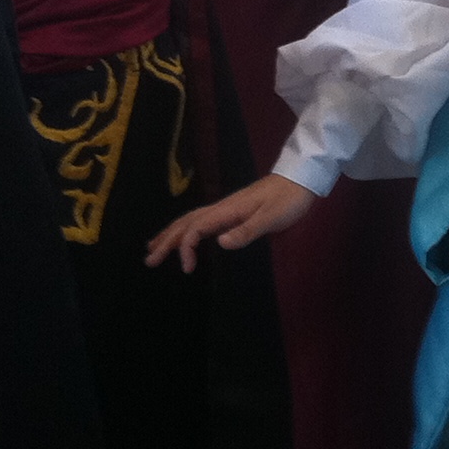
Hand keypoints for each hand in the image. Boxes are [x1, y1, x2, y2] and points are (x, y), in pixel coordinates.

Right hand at [146, 172, 316, 271]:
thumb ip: (247, 231)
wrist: (299, 179)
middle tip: (149, 260)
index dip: (185, 248)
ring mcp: (225, 208)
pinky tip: (185, 237)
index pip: (195, 228)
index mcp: (227, 210)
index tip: (187, 268)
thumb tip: (219, 243)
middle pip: (186, 223)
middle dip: (166, 241)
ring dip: (172, 234)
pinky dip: (186, 230)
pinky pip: (201, 221)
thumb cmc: (288, 200)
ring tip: (154, 248)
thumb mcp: (272, 218)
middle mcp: (221, 208)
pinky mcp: (231, 211)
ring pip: (191, 220)